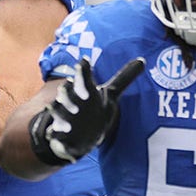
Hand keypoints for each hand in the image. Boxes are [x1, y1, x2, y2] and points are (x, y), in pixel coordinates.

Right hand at [29, 58, 145, 165]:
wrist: (79, 132)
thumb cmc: (95, 108)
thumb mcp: (110, 94)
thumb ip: (124, 77)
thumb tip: (143, 60)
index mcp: (85, 90)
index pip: (82, 75)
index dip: (83, 69)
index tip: (85, 61)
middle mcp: (71, 100)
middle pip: (65, 90)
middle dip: (68, 92)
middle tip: (81, 95)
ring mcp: (63, 115)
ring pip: (55, 108)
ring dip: (60, 112)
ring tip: (68, 121)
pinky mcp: (58, 132)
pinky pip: (53, 132)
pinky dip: (55, 133)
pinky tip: (58, 134)